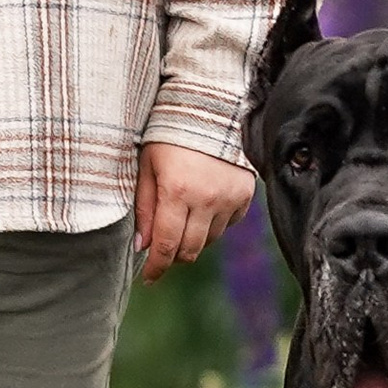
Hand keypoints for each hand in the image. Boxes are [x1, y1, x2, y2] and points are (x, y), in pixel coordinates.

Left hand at [134, 143, 256, 282]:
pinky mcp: (245, 195)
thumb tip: (143, 246)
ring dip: (193, 239)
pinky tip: (203, 207)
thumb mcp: (147, 167)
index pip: (166, 246)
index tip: (150, 279)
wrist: (209, 108)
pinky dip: (214, 224)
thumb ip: (144, 207)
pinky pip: (228, 225)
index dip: (157, 268)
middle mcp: (206, 199)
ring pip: (210, 241)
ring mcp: (229, 198)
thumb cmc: (168, 135)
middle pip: (190, 250)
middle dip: (173, 256)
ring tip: (182, 221)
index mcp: (176, 192)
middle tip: (163, 249)